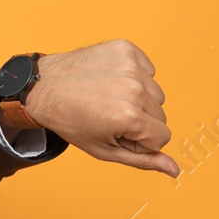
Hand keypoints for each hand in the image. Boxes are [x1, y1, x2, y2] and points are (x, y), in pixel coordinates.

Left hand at [21, 39, 176, 176]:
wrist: (42, 87)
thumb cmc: (70, 120)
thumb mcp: (103, 149)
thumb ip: (142, 161)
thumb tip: (175, 170)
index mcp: (129, 117)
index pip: (163, 137)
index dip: (140, 140)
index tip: (116, 131)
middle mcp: (133, 89)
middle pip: (161, 114)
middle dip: (140, 119)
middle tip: (109, 114)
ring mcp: (130, 66)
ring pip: (156, 93)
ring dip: (138, 98)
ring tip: (108, 97)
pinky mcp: (126, 48)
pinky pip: (148, 70)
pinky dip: (134, 76)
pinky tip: (109, 80)